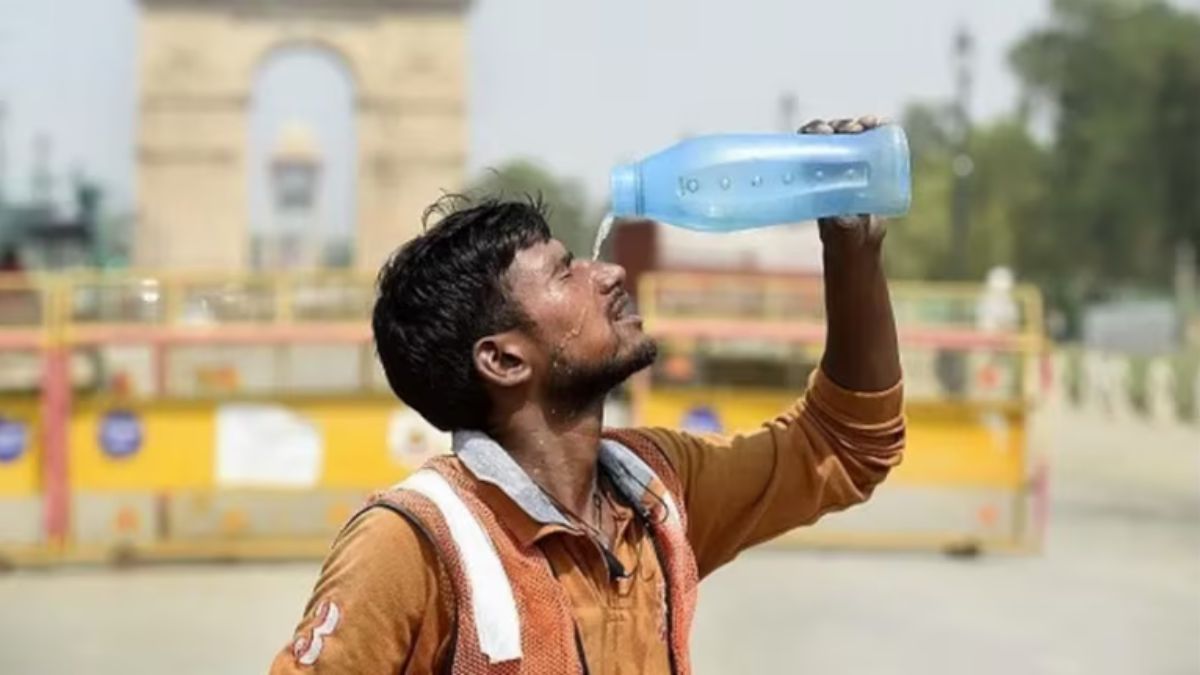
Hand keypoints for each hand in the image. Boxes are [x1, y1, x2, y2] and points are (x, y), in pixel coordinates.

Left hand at [799, 116, 888, 251]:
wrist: (860, 241)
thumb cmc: (842, 237)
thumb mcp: (840, 230)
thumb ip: (842, 225)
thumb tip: (843, 218)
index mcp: (811, 175)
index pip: (806, 144)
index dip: (813, 131)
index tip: (826, 131)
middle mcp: (827, 165)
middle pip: (829, 135)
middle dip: (839, 126)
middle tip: (851, 128)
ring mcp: (848, 163)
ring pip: (849, 135)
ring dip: (857, 124)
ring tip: (867, 125)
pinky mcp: (869, 165)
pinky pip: (871, 141)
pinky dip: (876, 129)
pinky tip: (879, 123)